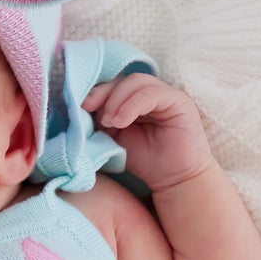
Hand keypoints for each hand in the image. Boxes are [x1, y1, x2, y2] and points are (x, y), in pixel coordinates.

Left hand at [82, 75, 213, 192]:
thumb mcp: (115, 138)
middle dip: (104, 94)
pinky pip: (152, 93)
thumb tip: (82, 108)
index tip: (81, 107)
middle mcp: (151, 92)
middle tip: (96, 115)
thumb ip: (102, 121)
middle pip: (123, 80)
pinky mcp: (179, 100)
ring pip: (136, 82)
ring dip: (117, 100)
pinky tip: (122, 121)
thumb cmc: (146, 161)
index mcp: (135, 99)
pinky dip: (132, 105)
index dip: (97, 92)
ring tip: (111, 123)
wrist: (175, 180)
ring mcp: (166, 94)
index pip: (113, 85)